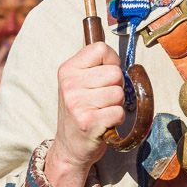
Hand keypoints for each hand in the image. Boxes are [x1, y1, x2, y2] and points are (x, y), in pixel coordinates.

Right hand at [43, 43, 124, 186]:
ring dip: (116, 104)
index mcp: (67, 70)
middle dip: (116, 86)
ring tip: (101, 111)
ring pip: (119, 93)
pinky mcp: (89, 122)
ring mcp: (78, 103)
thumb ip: (93, 63)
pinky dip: (116, 119)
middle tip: (102, 99)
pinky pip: (119, 112)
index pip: (101, 49)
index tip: (104, 75)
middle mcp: (70, 85)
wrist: (70, 147)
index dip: (111, 61)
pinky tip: (103, 122)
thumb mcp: (77, 82)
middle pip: (115, 73)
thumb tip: (107, 39)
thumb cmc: (80, 112)